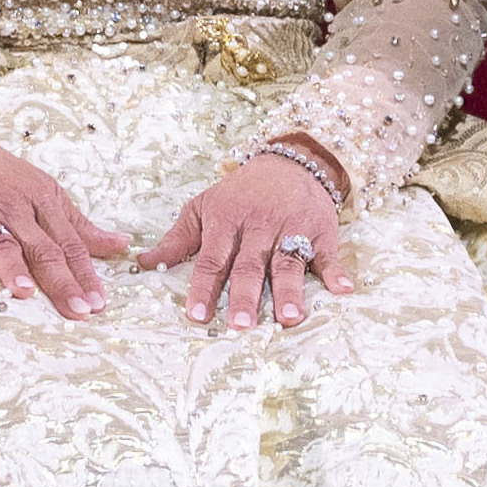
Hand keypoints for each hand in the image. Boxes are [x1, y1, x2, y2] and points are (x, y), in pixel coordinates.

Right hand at [0, 108, 127, 315]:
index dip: (86, 273)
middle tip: (79, 310)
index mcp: (42, 200)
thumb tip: (121, 244)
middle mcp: (14, 207)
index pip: (69, 243)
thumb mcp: (41, 191)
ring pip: (0, 243)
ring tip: (24, 292)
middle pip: (42, 248)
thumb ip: (77, 225)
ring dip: (12, 268)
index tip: (99, 302)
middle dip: (62, 281)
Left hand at [148, 136, 354, 328]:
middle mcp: (258, 226)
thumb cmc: (241, 193)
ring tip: (289, 318)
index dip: (204, 287)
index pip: (212, 258)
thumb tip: (143, 263)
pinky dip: (336, 272)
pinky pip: (329, 254)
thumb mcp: (205, 207)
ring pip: (288, 262)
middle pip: (250, 264)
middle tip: (239, 324)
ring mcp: (292, 228)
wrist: (290, 162)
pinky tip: (343, 290)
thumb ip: (178, 239)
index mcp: (227, 220)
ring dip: (289, 291)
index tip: (196, 315)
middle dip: (244, 295)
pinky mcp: (321, 232)